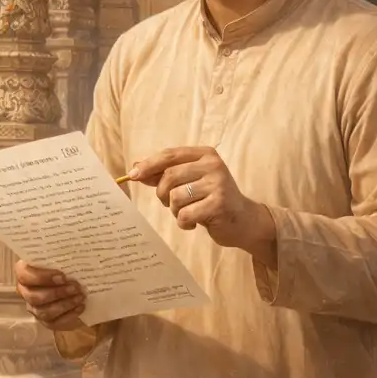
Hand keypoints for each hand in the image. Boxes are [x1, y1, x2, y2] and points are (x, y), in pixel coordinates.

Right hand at [14, 260, 88, 330]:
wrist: (75, 285)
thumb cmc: (66, 268)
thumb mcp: (64, 259)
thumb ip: (64, 256)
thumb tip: (77, 247)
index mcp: (26, 272)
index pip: (24, 274)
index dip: (42, 277)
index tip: (62, 276)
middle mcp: (26, 291)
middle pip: (33, 296)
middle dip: (56, 293)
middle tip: (75, 287)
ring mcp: (35, 308)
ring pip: (43, 312)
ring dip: (64, 305)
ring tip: (80, 297)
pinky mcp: (46, 321)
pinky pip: (53, 323)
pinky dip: (68, 316)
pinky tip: (80, 307)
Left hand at [127, 147, 276, 263]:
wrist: (244, 221)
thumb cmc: (212, 199)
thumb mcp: (191, 182)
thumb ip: (166, 173)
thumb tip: (135, 168)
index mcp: (205, 154)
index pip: (170, 155)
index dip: (149, 165)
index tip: (132, 175)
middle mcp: (213, 165)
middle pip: (169, 176)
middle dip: (162, 194)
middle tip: (170, 204)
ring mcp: (218, 184)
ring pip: (175, 197)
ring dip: (174, 210)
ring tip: (187, 213)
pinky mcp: (219, 204)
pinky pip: (185, 214)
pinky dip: (184, 223)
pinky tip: (195, 223)